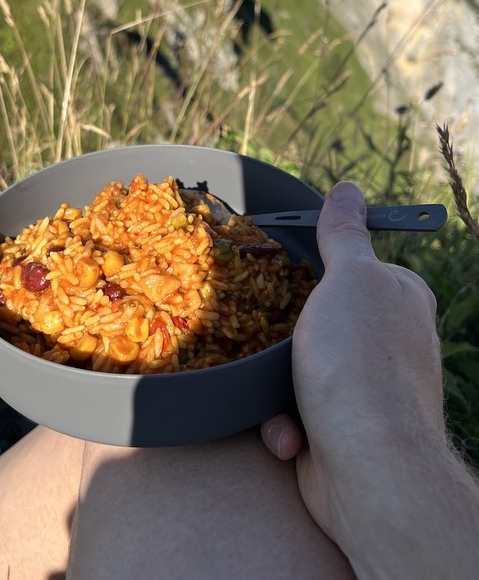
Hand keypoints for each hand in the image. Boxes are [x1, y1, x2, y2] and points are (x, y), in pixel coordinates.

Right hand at [261, 181, 445, 544]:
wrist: (369, 471)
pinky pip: (296, 413)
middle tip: (259, 329)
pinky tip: (289, 434)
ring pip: (298, 368)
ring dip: (278, 385)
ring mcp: (366, 390)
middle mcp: (390, 342)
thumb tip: (348, 188)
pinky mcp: (340, 432)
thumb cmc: (360, 363)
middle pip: (318, 318)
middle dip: (285, 334)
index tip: (277, 270)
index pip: (353, 266)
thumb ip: (344, 234)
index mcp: (400, 298)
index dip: (316, 269)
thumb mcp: (350, 279)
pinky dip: (285, 424)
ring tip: (277, 394)